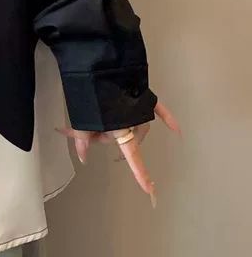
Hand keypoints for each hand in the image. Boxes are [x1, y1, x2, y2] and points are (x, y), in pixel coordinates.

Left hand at [55, 99, 180, 207]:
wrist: (101, 66)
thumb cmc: (91, 93)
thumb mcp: (81, 118)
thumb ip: (81, 139)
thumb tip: (83, 159)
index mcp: (123, 129)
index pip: (132, 157)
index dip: (140, 175)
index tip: (150, 190)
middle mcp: (136, 122)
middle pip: (123, 138)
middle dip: (105, 136)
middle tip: (86, 128)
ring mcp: (143, 109)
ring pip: (135, 126)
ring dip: (122, 126)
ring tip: (99, 116)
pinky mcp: (146, 96)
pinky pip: (159, 110)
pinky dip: (167, 119)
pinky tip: (176, 128)